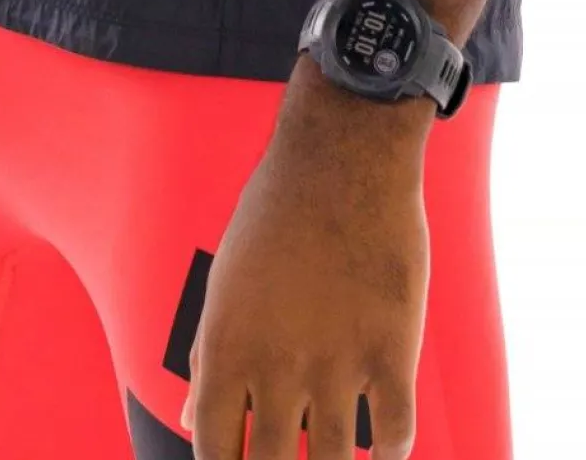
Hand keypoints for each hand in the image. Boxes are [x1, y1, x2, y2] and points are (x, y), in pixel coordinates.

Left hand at [178, 90, 429, 457]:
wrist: (341, 156)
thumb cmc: (275, 215)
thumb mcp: (225, 282)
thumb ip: (206, 356)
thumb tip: (188, 423)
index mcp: (225, 344)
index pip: (212, 448)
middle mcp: (276, 363)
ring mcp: (337, 361)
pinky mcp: (392, 350)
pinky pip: (396, 434)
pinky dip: (392, 454)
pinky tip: (384, 454)